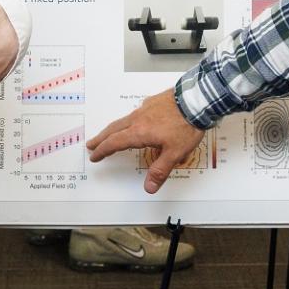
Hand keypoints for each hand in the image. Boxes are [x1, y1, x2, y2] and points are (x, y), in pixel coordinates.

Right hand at [87, 90, 203, 193]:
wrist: (197, 100)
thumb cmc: (186, 126)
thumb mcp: (174, 153)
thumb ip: (160, 170)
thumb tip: (149, 187)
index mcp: (139, 133)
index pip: (115, 143)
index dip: (103, 151)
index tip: (94, 155)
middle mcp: (138, 119)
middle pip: (114, 129)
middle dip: (101, 138)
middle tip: (91, 144)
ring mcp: (145, 108)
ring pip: (123, 120)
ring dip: (113, 128)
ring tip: (110, 133)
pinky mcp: (154, 101)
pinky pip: (136, 112)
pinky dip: (129, 119)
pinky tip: (136, 120)